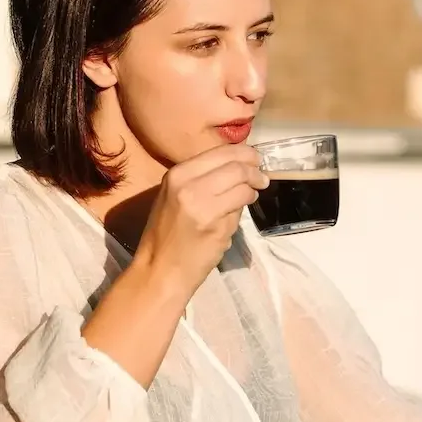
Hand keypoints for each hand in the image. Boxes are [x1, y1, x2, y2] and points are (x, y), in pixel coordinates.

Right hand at [133, 144, 266, 303]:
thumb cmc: (165, 234)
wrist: (159, 270)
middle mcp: (189, 186)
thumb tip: (236, 165)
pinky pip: (239, 210)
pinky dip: (244, 209)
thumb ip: (201, 179)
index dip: (244, 153)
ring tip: (253, 194)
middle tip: (262, 178)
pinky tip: (237, 214)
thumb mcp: (174, 196)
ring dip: (253, 190)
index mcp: (178, 174)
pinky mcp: (217, 227)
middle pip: (236, 167)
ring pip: (243, 187)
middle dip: (255, 170)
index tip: (255, 159)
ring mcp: (204, 207)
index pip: (221, 152)